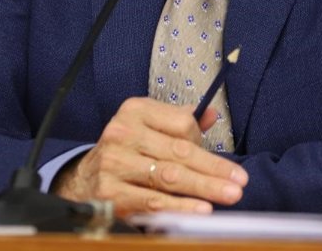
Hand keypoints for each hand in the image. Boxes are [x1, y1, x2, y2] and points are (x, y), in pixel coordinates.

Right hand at [51, 96, 247, 215]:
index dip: (205, 142)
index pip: (181, 123)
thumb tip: (210, 113)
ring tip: (228, 195)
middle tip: (239, 182)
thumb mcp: (148, 127)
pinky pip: (153, 201)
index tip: (227, 163)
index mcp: (135, 111)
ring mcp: (114, 163)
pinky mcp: (110, 192)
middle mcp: (122, 133)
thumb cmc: (127, 152)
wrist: (82, 180)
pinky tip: (201, 209)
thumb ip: (179, 121)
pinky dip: (180, 207)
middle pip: (178, 152)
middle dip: (213, 169)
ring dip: (203, 188)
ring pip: (169, 177)